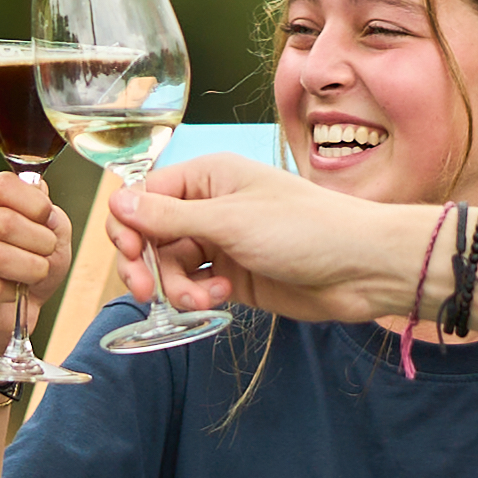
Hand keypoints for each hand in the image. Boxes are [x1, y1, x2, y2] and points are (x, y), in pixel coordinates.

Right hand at [0, 167, 68, 359]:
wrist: (16, 313)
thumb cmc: (32, 269)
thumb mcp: (55, 238)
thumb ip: (53, 217)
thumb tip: (43, 205)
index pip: (1, 185)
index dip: (31, 200)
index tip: (46, 216)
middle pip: (3, 221)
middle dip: (39, 239)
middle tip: (48, 250)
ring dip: (30, 267)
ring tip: (38, 273)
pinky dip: (14, 293)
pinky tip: (14, 292)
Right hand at [102, 151, 403, 324]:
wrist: (361, 268)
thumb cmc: (306, 229)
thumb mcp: (230, 221)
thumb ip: (169, 217)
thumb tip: (116, 202)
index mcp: (209, 177)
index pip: (144, 196)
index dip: (128, 226)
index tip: (130, 255)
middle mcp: (211, 206)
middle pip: (151, 236)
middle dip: (145, 264)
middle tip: (146, 292)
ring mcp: (223, 243)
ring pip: (171, 266)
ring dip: (176, 287)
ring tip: (201, 299)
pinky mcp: (236, 277)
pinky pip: (196, 287)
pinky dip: (198, 297)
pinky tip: (219, 300)